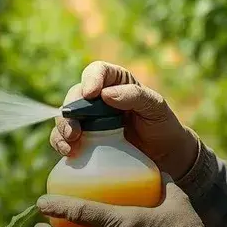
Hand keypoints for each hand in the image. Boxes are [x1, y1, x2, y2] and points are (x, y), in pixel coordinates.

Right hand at [49, 61, 198, 179]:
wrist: (165, 154)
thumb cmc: (162, 124)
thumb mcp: (155, 107)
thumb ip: (135, 97)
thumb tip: (106, 94)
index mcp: (116, 81)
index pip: (97, 71)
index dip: (90, 79)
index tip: (90, 94)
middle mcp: (99, 98)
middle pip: (75, 96)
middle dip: (71, 110)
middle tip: (75, 129)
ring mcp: (90, 119)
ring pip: (66, 117)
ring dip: (62, 129)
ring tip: (70, 144)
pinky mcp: (86, 139)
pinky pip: (66, 138)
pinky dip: (61, 143)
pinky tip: (68, 152)